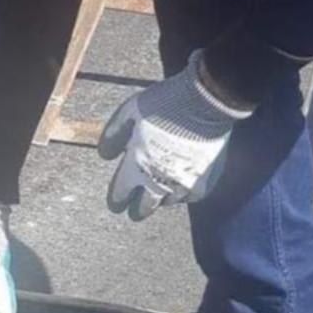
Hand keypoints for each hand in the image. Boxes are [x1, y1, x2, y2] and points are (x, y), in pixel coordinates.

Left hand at [99, 50, 252, 220]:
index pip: (121, 194)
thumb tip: (105, 155)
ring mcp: (182, 184)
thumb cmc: (165, 104)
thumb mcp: (129, 112)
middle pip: (143, 208)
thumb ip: (113, 135)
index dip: (117, 200)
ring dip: (161, 199)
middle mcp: (158, 181)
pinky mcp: (204, 183)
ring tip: (159, 193)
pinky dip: (183, 193)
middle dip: (137, 209)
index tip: (117, 203)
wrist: (207, 102)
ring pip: (167, 202)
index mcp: (136, 165)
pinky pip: (189, 197)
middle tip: (136, 210)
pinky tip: (181, 185)